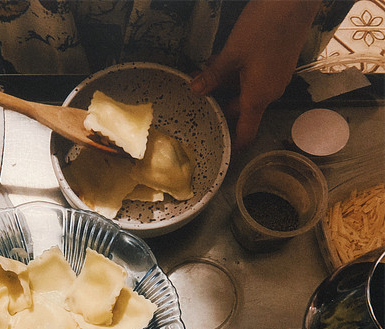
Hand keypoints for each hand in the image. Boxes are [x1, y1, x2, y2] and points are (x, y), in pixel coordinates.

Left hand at [190, 0, 321, 150]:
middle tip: (197, 99)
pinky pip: (255, 78)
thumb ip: (213, 75)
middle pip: (242, 111)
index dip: (234, 145)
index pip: (246, 133)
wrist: (295, 1)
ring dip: (226, 87)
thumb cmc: (264, 27)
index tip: (221, 151)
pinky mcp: (278, 64)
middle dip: (219, 106)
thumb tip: (195, 90)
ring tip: (204, 74)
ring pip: (246, 92)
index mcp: (258, 97)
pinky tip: (222, 62)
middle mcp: (269, 92)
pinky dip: (238, 76)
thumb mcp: (232, 52)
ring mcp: (275, 78)